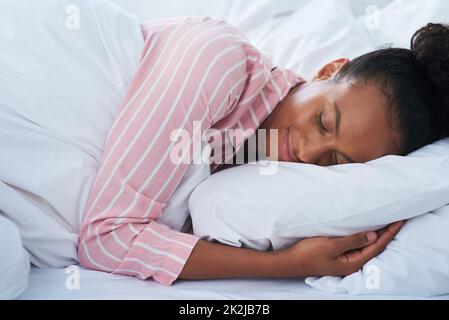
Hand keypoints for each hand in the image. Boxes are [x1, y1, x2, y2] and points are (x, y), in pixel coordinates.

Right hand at [276, 221, 403, 277]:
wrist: (290, 261)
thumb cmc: (308, 253)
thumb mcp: (331, 245)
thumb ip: (353, 240)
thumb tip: (373, 236)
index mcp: (352, 263)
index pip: (376, 246)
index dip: (388, 233)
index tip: (399, 221)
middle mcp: (351, 264)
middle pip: (374, 247)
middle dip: (386, 234)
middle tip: (397, 220)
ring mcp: (344, 261)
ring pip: (366, 246)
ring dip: (376, 235)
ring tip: (386, 224)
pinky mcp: (337, 256)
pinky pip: (356, 246)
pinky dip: (364, 237)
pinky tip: (365, 231)